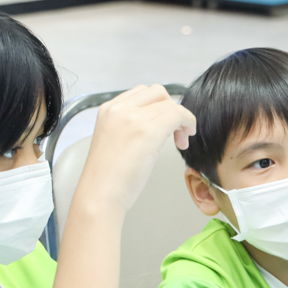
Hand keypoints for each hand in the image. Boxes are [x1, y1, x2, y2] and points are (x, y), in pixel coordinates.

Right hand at [79, 84, 196, 211]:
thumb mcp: (114, 140)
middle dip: (170, 108)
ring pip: (169, 103)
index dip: (157, 106)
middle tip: (174, 132)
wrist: (100, 195)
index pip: (141, 92)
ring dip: (181, 119)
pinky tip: (184, 140)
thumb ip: (129, 125)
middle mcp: (119, 109)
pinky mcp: (148, 131)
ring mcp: (134, 118)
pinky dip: (188, 122)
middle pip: (157, 92)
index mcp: (108, 109)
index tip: (162, 125)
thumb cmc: (107, 177)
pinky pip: (177, 114)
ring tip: (180, 141)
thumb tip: (156, 123)